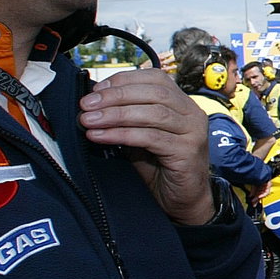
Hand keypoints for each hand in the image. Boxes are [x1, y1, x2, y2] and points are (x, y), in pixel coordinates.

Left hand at [78, 68, 212, 224]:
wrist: (182, 200)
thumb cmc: (159, 167)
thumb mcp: (140, 136)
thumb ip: (126, 117)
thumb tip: (92, 101)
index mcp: (182, 103)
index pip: (155, 78)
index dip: (124, 80)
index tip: (96, 90)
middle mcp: (192, 113)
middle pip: (154, 92)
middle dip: (115, 96)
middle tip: (86, 105)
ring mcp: (193, 131)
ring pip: (152, 113)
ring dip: (115, 114)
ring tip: (88, 121)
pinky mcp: (187, 151)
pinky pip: (151, 137)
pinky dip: (122, 135)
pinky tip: (100, 137)